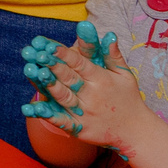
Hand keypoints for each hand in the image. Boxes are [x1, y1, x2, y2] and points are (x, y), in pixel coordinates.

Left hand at [21, 24, 145, 148]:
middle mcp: (92, 95)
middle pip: (69, 78)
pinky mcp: (79, 128)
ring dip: (47, 85)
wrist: (137, 132)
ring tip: (31, 71)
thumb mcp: (125, 75)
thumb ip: (113, 55)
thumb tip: (110, 34)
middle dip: (51, 65)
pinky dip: (46, 115)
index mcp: (102, 80)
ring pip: (63, 97)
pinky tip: (30, 108)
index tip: (48, 45)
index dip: (64, 55)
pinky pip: (60, 121)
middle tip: (35, 53)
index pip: (80, 64)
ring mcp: (85, 113)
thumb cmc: (128, 98)